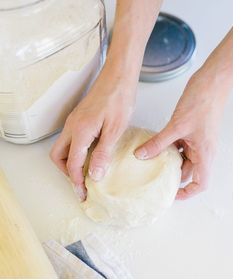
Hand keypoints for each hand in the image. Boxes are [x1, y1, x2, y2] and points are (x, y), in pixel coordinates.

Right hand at [50, 70, 134, 200]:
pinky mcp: (79, 119)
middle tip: (82, 181)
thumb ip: (103, 153)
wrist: (119, 76)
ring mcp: (74, 122)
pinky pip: (70, 140)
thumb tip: (93, 175)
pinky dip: (76, 152)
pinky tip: (91, 155)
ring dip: (70, 162)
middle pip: (57, 156)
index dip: (76, 181)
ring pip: (62, 148)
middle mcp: (72, 127)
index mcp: (80, 131)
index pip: (72, 164)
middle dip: (66, 172)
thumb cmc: (120, 99)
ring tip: (86, 171)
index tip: (84, 193)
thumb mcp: (115, 130)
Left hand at [135, 70, 226, 199]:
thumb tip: (141, 156)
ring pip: (182, 159)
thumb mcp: (176, 126)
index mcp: (205, 154)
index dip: (187, 193)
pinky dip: (169, 148)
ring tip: (151, 162)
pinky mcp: (192, 133)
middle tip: (153, 178)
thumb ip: (158, 143)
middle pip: (188, 172)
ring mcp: (198, 142)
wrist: (212, 81)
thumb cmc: (203, 102)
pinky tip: (156, 146)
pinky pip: (180, 146)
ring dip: (168, 161)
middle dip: (172, 176)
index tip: (171, 194)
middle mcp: (203, 151)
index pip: (201, 183)